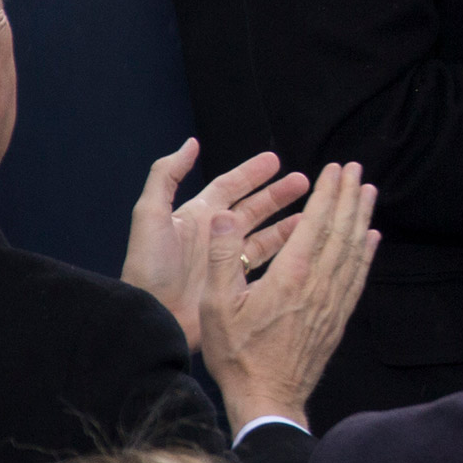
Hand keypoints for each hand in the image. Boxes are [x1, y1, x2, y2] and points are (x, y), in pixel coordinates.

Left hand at [119, 139, 310, 350]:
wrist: (152, 318)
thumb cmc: (149, 268)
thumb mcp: (150, 216)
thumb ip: (166, 176)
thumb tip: (191, 144)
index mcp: (197, 216)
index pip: (229, 186)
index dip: (251, 173)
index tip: (276, 161)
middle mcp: (215, 235)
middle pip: (253, 207)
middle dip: (278, 193)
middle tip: (305, 181)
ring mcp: (226, 260)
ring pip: (264, 234)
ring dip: (286, 220)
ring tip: (312, 210)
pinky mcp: (234, 283)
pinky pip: (265, 262)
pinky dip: (284, 251)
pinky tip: (302, 243)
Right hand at [199, 161, 379, 433]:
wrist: (268, 398)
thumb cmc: (238, 353)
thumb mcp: (216, 305)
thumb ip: (223, 257)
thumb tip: (223, 216)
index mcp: (292, 275)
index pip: (316, 222)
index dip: (327, 193)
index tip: (335, 168)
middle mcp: (320, 284)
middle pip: (341, 230)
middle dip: (349, 196)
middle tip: (357, 169)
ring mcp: (333, 302)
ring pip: (354, 250)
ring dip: (362, 218)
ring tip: (368, 192)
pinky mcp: (338, 318)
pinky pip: (358, 277)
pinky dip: (367, 253)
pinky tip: (372, 239)